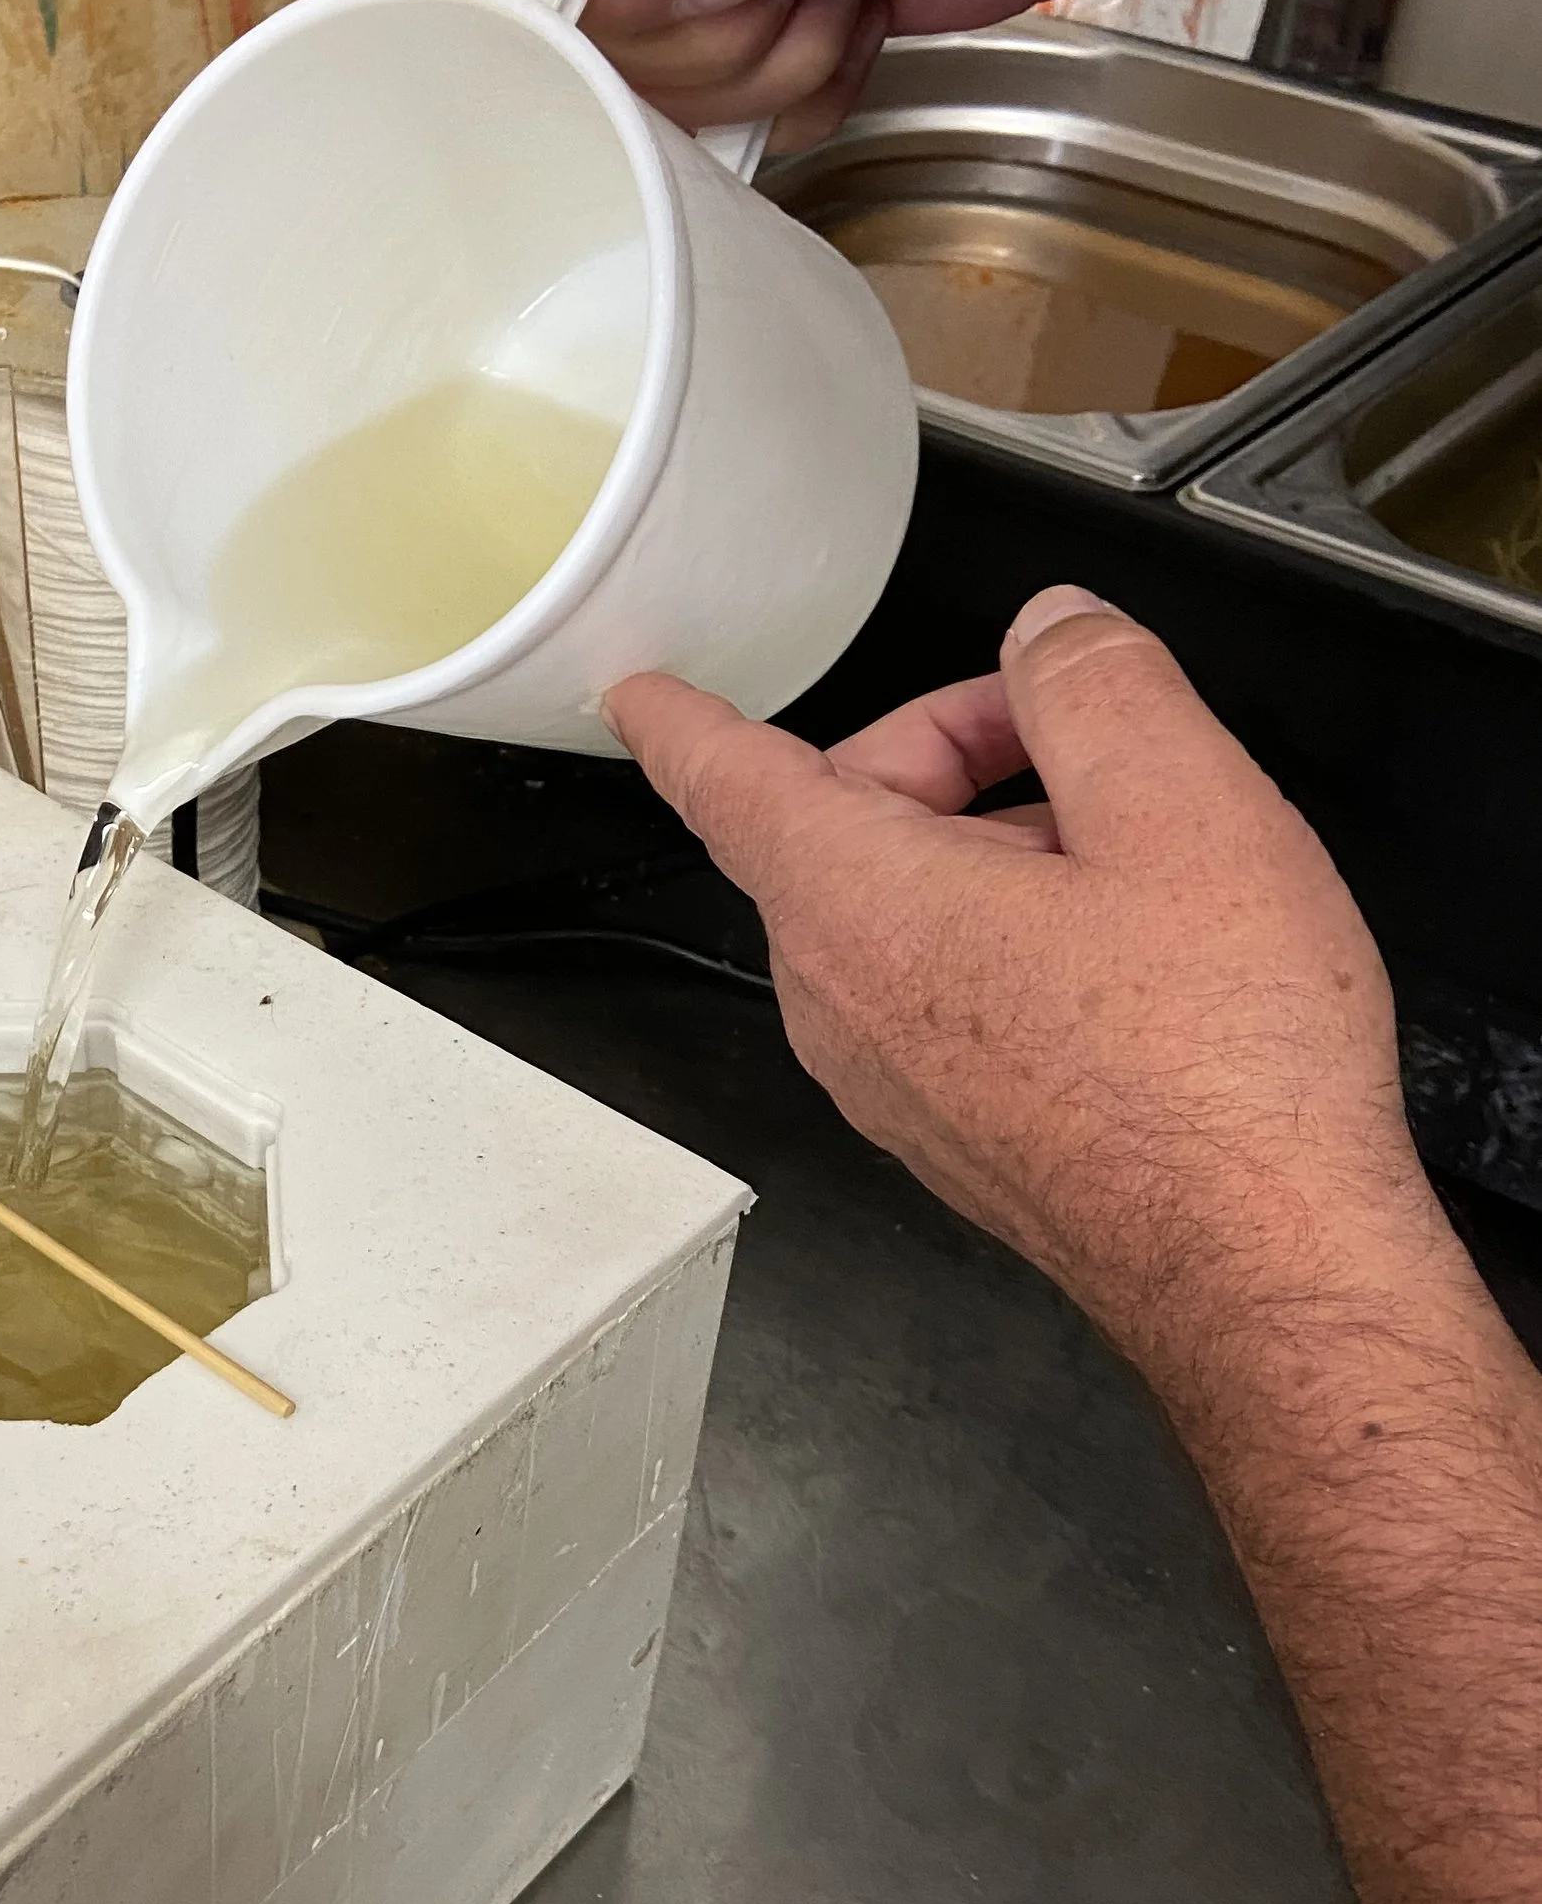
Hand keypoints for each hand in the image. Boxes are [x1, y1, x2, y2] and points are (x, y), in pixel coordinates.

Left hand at [606, 591, 1433, 1372]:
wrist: (1260, 1266)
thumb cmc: (1216, 1073)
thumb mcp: (1182, 809)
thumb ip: (1097, 686)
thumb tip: (1054, 636)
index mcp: (856, 903)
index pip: (725, 777)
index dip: (685, 717)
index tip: (642, 690)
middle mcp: (843, 1000)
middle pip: (847, 823)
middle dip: (952, 754)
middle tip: (1081, 733)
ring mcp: (891, 1078)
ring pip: (906, 907)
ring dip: (1000, 849)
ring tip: (1142, 859)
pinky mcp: (950, 1128)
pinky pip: (946, 989)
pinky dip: (1015, 936)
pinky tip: (1140, 953)